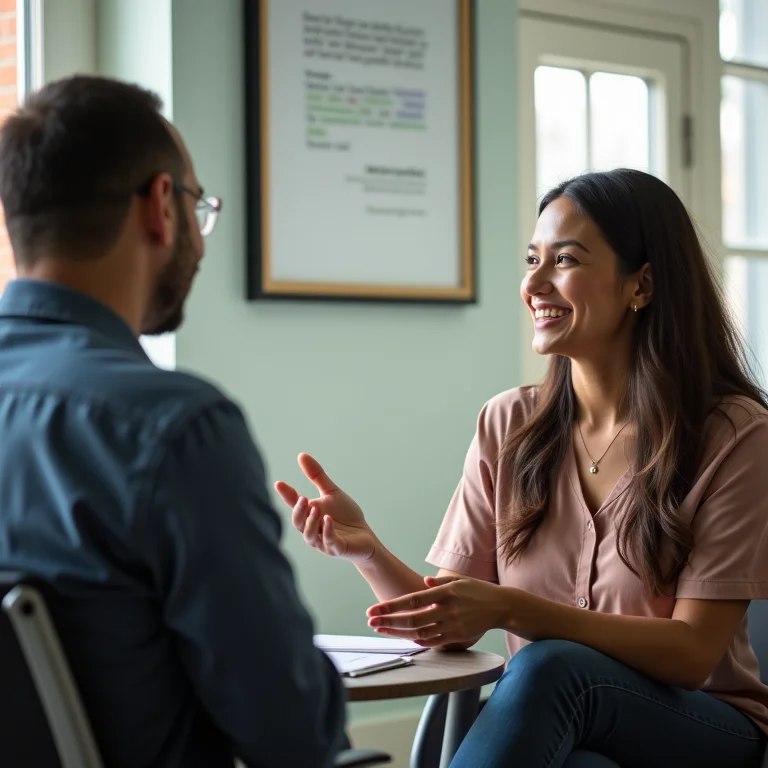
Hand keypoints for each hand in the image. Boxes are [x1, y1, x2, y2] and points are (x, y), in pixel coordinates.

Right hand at [275, 453, 376, 563]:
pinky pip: (330, 542)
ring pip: (310, 535)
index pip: (294, 505)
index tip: (279, 483)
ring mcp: (323, 541)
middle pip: (298, 523)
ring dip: (311, 522)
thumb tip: (301, 455)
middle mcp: (313, 529)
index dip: (287, 495)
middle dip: (299, 512)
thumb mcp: (331, 492)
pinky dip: (328, 531)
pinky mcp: (337, 548)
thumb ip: (316, 476)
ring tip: (315, 509)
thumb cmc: (345, 516)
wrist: (364, 536)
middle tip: (302, 499)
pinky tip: (328, 519)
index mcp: (309, 515)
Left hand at [366, 575, 510, 647]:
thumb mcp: (459, 580)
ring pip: (420, 633)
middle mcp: (447, 610)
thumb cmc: (477, 590)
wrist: (501, 606)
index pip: (413, 600)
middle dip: (389, 621)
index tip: (375, 609)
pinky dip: (417, 640)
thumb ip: (440, 582)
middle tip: (371, 622)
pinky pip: (433, 641)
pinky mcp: (458, 636)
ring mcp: (453, 625)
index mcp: (445, 593)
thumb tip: (424, 581)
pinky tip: (404, 637)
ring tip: (382, 630)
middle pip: (412, 619)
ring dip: (399, 633)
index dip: (392, 606)